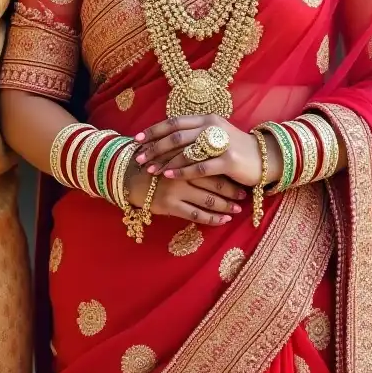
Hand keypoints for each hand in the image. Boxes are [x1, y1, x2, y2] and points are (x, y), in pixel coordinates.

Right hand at [124, 161, 246, 226]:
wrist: (128, 177)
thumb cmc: (152, 162)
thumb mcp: (169, 151)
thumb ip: (189, 151)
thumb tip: (215, 154)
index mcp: (183, 157)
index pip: (212, 164)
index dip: (229, 172)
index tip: (241, 177)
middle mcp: (182, 173)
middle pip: (213, 183)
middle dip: (231, 191)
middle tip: (243, 196)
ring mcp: (176, 190)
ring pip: (208, 201)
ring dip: (225, 207)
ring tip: (236, 211)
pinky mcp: (170, 205)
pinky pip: (196, 215)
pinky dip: (212, 219)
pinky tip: (223, 221)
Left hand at [134, 116, 283, 188]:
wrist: (265, 158)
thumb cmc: (234, 149)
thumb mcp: (214, 135)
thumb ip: (193, 135)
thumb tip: (164, 140)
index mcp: (206, 119)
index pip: (174, 122)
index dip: (153, 130)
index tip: (137, 139)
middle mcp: (211, 127)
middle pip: (175, 136)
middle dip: (154, 148)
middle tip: (139, 158)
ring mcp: (220, 143)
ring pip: (185, 151)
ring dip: (164, 161)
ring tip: (150, 170)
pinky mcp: (228, 160)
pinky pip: (200, 167)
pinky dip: (182, 172)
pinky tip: (169, 176)